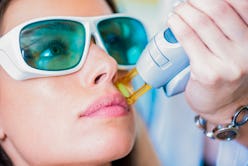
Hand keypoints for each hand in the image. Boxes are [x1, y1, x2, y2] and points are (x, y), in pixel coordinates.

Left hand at [168, 0, 247, 124]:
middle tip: (186, 3)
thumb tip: (201, 6)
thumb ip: (228, 28)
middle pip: (219, 10)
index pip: (241, 4)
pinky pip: (189, 39)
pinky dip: (178, 25)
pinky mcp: (208, 72)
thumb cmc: (226, 75)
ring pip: (202, 23)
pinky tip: (173, 21)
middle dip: (197, 1)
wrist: (223, 105)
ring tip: (178, 10)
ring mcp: (229, 62)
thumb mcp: (236, 49)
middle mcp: (246, 50)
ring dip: (184, 10)